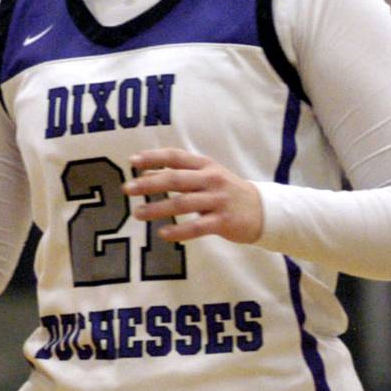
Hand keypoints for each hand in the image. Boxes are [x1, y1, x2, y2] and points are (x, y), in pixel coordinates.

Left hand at [125, 147, 263, 243]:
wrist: (263, 211)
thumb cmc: (226, 192)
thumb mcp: (204, 177)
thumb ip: (177, 174)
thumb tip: (144, 174)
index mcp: (205, 165)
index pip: (175, 157)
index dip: (154, 157)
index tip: (132, 161)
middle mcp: (211, 179)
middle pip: (175, 179)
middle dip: (149, 184)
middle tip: (127, 189)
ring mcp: (218, 200)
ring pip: (183, 203)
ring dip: (157, 208)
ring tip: (137, 214)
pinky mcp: (223, 221)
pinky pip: (197, 227)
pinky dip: (179, 231)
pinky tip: (163, 234)